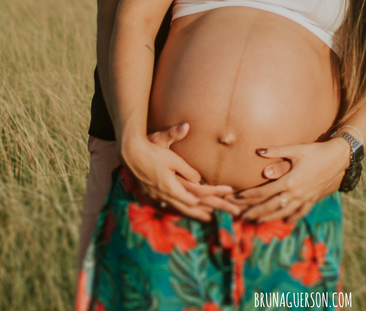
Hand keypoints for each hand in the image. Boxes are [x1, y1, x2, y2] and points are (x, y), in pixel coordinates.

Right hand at [121, 122, 239, 220]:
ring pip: (183, 209)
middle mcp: (166, 195)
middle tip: (236, 211)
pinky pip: (174, 206)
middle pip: (195, 206)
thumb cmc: (150, 147)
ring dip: (200, 213)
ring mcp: (160, 196)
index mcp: (171, 185)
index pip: (198, 193)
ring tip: (213, 217)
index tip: (230, 191)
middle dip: (216, 208)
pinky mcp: (155, 194)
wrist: (129, 152)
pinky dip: (185, 209)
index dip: (215, 193)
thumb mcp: (170, 154)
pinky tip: (190, 210)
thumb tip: (199, 176)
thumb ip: (184, 164)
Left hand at [234, 138, 349, 222]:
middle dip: (254, 212)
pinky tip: (284, 220)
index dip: (248, 196)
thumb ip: (276, 152)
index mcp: (289, 181)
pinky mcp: (313, 199)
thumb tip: (258, 151)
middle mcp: (296, 193)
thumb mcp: (296, 149)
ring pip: (283, 213)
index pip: (263, 192)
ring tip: (256, 221)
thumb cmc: (315, 151)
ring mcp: (305, 198)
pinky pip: (300, 212)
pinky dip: (291, 217)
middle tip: (240, 216)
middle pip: (270, 206)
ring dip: (268, 218)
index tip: (236, 198)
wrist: (339, 158)